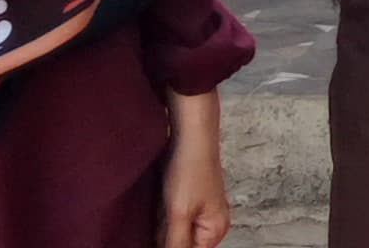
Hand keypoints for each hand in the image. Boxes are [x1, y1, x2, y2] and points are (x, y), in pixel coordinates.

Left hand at [159, 90, 229, 247]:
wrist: (189, 133)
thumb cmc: (190, 168)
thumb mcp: (179, 214)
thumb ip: (175, 244)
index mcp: (215, 230)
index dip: (168, 247)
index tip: (157, 234)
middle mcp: (210, 223)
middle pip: (181, 244)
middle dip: (164, 238)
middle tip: (159, 217)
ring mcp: (199, 210)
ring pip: (174, 232)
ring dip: (161, 228)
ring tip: (156, 212)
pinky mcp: (187, 199)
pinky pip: (171, 218)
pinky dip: (160, 216)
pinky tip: (152, 208)